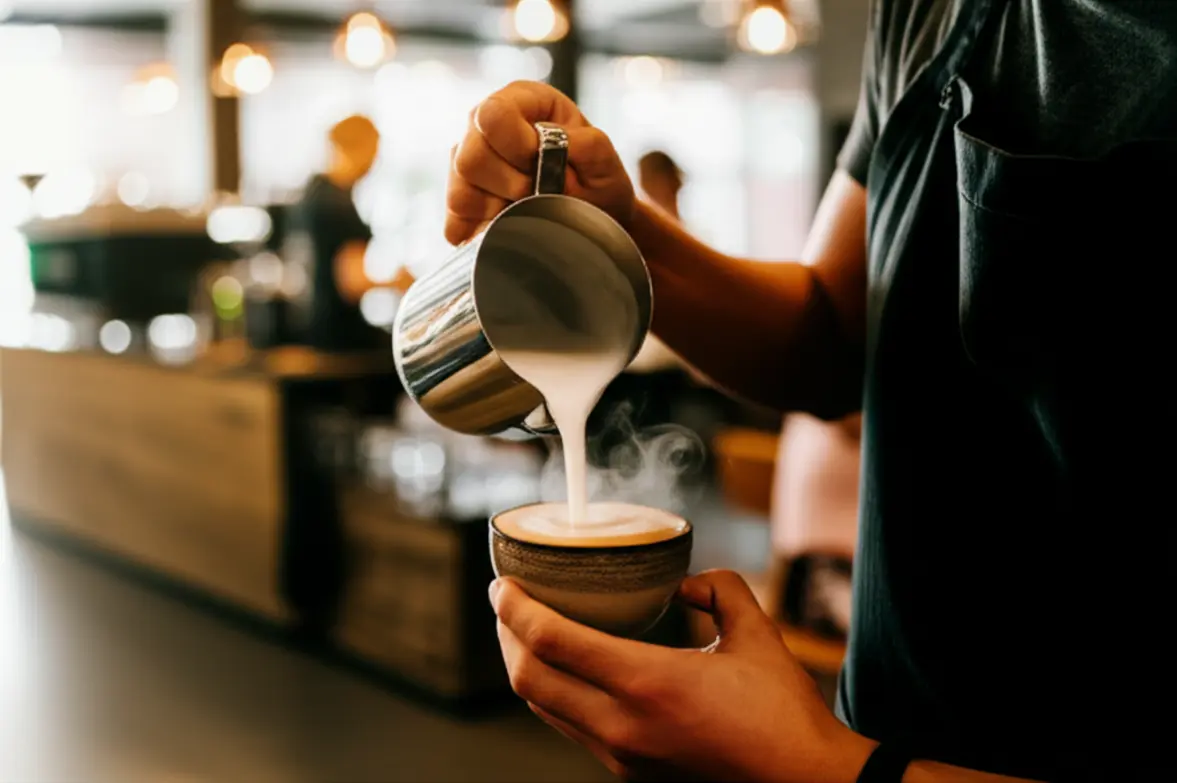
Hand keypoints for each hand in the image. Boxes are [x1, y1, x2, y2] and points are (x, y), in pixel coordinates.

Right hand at [446, 81, 635, 244]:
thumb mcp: (606, 163)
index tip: (542, 164)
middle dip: (510, 184)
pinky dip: (482, 231)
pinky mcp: (461, 199)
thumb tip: (559, 142)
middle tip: (539, 192)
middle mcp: (485, 124)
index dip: (516, 146)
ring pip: (460, 193)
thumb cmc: (597, 183)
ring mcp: (468, 160)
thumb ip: (589, 146)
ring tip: (527, 208)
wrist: (594, 220)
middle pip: (469, 157)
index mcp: (522, 99)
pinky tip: (507, 226)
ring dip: (499, 209)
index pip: (493, 115)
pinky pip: (456, 221)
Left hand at [490, 570, 873, 782]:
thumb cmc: (783, 715)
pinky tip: (566, 670)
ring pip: (543, 707)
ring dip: (524, 665)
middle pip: (529, 677)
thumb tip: (687, 583)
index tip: (502, 584)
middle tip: (506, 601)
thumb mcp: (757, 635)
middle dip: (506, 634)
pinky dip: (552, 692)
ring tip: (526, 631)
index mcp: (647, 683)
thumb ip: (721, 590)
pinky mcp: (628, 772)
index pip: (551, 641)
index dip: (514, 608)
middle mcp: (621, 724)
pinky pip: (568, 726)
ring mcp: (620, 755)